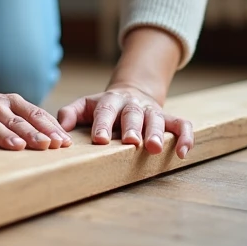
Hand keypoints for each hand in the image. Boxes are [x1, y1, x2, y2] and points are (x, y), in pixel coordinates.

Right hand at [0, 80, 73, 150]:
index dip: (50, 128)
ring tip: (18, 146)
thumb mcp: (10, 109)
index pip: (34, 115)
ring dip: (6, 136)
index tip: (63, 142)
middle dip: (33, 133)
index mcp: (12, 103)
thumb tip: (60, 140)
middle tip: (47, 145)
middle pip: (16, 121)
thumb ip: (31, 121)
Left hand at [57, 83, 193, 156]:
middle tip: (131, 141)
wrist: (131, 93)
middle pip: (133, 114)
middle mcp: (133, 104)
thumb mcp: (85, 105)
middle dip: (133, 127)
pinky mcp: (168, 118)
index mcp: (110, 101)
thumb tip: (61, 128)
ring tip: (154, 148)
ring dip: (156, 132)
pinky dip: (185, 136)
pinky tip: (183, 153)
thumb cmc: (104, 106)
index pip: (105, 110)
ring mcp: (152, 111)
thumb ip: (71, 113)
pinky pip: (182, 124)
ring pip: (157, 119)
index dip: (102, 124)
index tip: (100, 139)